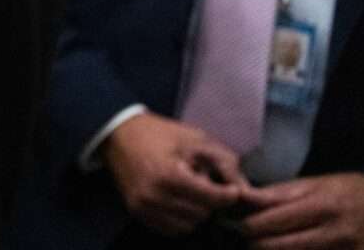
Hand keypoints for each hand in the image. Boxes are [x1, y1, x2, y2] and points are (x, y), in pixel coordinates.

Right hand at [104, 112, 245, 235]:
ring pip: (188, 225)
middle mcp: (155, 196)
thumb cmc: (158, 133)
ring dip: (196, 212)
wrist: (117, 134)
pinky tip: (179, 201)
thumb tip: (246, 189)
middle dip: (209, 202)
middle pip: (202, 214)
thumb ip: (224, 162)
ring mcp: (143, 207)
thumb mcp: (194, 139)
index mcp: (169, 175)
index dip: (227, 195)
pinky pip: (171, 229)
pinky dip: (180, 219)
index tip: (232, 190)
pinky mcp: (137, 213)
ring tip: (190, 192)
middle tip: (204, 184)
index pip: (211, 199)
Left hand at [238, 173, 363, 248]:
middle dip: (252, 244)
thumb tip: (243, 196)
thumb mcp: (317, 183)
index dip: (243, 226)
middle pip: (276, 247)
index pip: (270, 221)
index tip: (228, 223)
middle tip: (240, 238)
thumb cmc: (349, 192)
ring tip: (257, 245)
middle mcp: (332, 232)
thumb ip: (280, 193)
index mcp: (320, 205)